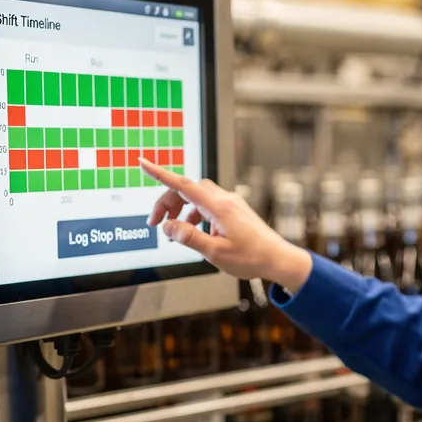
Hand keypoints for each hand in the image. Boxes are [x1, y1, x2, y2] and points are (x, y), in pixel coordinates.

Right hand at [139, 159, 313, 291]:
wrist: (278, 259)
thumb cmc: (251, 258)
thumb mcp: (215, 253)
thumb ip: (189, 237)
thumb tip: (168, 227)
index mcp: (219, 207)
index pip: (183, 184)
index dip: (160, 173)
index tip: (143, 162)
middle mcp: (225, 200)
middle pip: (187, 190)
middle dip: (167, 203)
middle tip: (155, 224)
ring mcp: (230, 203)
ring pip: (196, 198)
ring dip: (180, 211)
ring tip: (173, 233)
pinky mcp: (234, 210)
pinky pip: (207, 206)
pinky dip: (194, 216)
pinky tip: (195, 233)